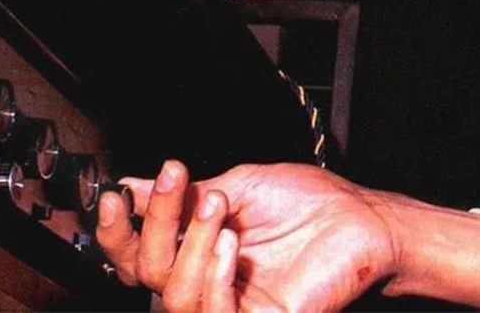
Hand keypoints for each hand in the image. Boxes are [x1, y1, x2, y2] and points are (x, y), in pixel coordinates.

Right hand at [96, 160, 398, 312]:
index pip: (137, 254)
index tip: (118, 195)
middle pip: (145, 272)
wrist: (362, 221)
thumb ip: (185, 194)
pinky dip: (214, 276)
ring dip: (190, 243)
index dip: (117, 230)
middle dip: (155, 222)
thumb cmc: (312, 202)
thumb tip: (131, 185)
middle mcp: (206, 279)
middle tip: (177, 180)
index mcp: (197, 248)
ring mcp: (229, 304)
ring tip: (219, 207)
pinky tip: (231, 244)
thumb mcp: (240, 186)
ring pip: (172, 295)